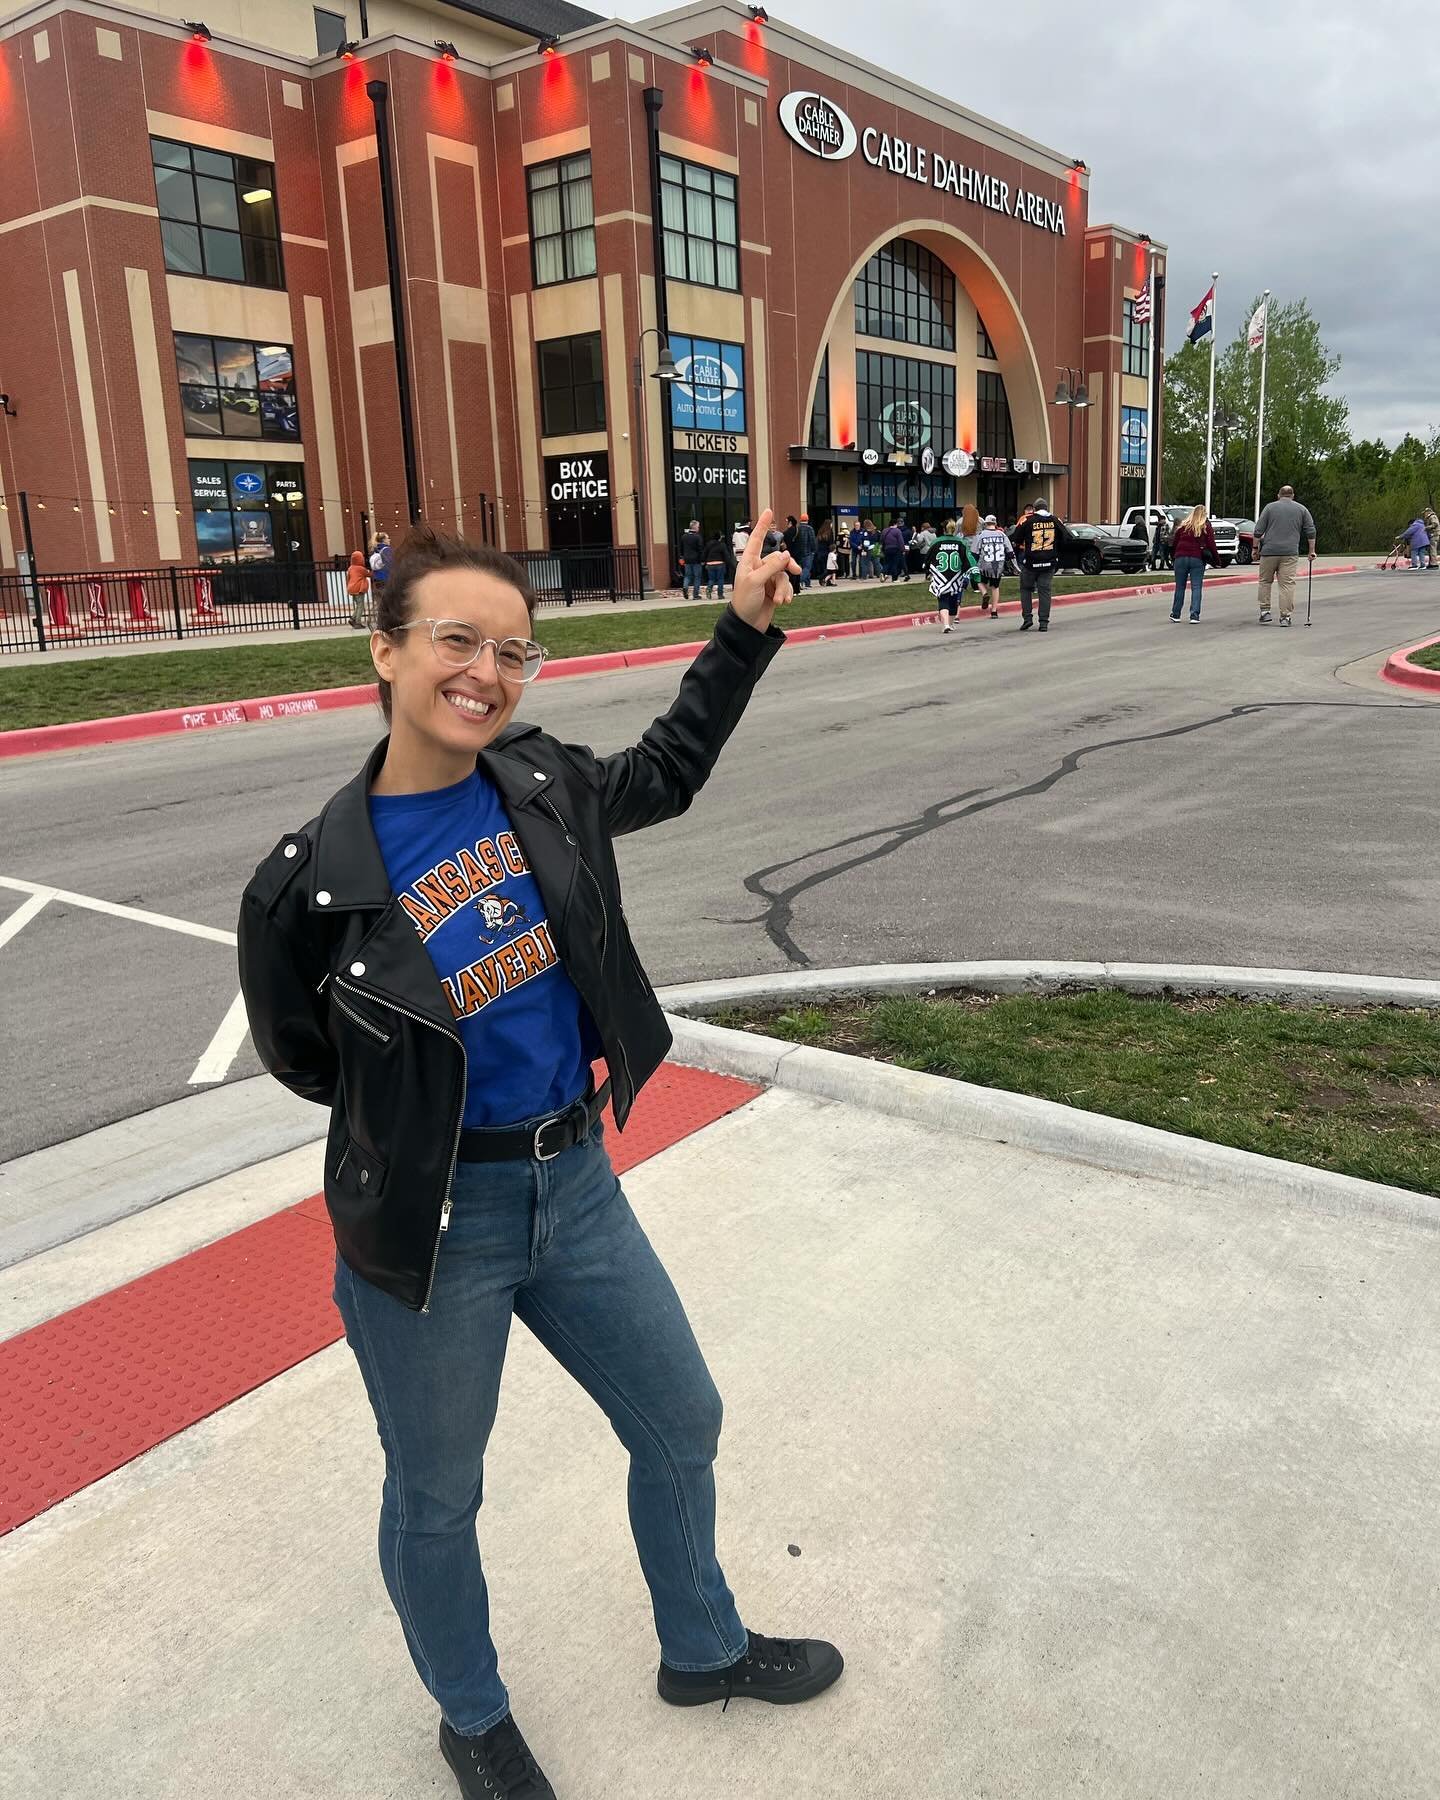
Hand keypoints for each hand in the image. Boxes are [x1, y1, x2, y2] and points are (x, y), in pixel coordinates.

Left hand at [728, 506, 801, 632]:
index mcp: (749, 563)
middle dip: (787, 567)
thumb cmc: (744, 602)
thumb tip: (786, 555)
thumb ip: (772, 567)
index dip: (763, 525)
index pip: (756, 539)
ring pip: (784, 574)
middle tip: (796, 571)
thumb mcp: (756, 582)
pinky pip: (786, 586)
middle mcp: (758, 569)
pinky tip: (783, 603)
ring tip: (779, 600)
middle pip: (779, 559)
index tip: (768, 511)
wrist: (747, 626)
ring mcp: (767, 580)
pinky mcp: (774, 591)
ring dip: (784, 587)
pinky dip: (787, 593)